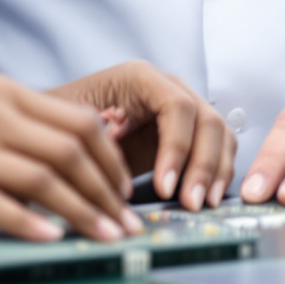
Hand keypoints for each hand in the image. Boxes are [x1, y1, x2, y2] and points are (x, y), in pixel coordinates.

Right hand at [0, 74, 144, 242]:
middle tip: (127, 227)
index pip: (79, 122)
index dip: (112, 162)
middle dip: (108, 192)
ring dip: (84, 214)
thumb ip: (17, 136)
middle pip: (71, 149)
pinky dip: (35, 226)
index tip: (125, 198)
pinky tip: (54, 242)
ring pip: (46, 179)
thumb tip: (79, 164)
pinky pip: (3, 206)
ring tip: (106, 241)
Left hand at [49, 60, 235, 209]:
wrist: (68, 135)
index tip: (164, 188)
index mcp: (139, 77)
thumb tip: (114, 174)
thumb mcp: (72, 130)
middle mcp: (168, 87)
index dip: (177, 148)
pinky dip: (218, 174)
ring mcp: (184, 108)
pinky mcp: (190, 133)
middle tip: (191, 204)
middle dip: (203, 165)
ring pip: (219, 135)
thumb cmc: (64, 128)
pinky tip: (207, 200)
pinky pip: (219, 149)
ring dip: (216, 172)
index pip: (177, 106)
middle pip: (206, 120)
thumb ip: (94, 143)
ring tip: (203, 206)